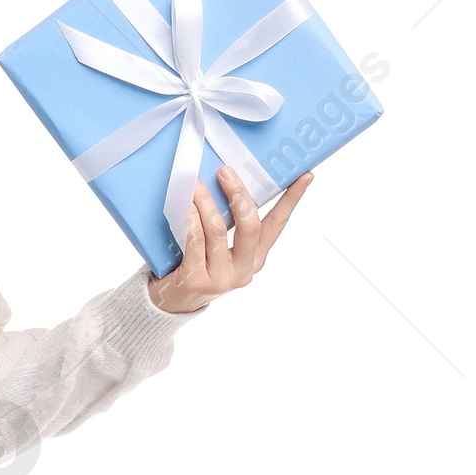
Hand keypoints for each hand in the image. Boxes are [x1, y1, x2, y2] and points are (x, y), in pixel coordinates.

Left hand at [149, 165, 313, 313]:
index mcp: (255, 258)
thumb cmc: (196, 266)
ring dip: (207, 203)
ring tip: (196, 184)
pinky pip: (195, 243)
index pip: (277, 224)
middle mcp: (243, 269)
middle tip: (225, 171)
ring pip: (218, 230)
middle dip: (239, 195)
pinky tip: (186, 207)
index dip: (291, 200)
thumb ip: (228, 224)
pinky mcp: (197, 280)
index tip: (304, 176)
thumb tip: (226, 180)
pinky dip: (191, 221)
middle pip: (250, 225)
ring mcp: (221, 277)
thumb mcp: (220, 247)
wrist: (171, 303)